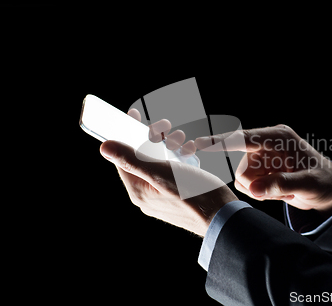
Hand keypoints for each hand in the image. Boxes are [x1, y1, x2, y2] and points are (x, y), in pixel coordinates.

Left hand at [98, 110, 237, 236]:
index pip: (123, 158)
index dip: (126, 134)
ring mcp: (162, 197)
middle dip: (153, 139)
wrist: (224, 217)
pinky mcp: (177, 196)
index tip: (133, 116)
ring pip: (158, 163)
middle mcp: (147, 196)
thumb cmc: (196, 195)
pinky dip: (178, 159)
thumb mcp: (162, 173)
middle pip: (142, 159)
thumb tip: (104, 147)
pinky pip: (171, 172)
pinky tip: (189, 153)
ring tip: (182, 140)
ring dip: (168, 147)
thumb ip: (132, 160)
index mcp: (139, 191)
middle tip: (165, 127)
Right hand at [195, 125, 331, 215]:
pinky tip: (279, 190)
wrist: (328, 188)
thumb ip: (283, 184)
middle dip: (260, 186)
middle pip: (242, 169)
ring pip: (242, 179)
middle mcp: (266, 144)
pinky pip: (246, 185)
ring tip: (285, 189)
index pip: (243, 139)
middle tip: (284, 191)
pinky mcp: (258, 168)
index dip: (220, 141)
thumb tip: (255, 189)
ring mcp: (260, 157)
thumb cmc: (323, 181)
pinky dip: (261, 193)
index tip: (199, 143)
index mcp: (279, 137)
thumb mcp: (309, 184)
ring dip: (262, 191)